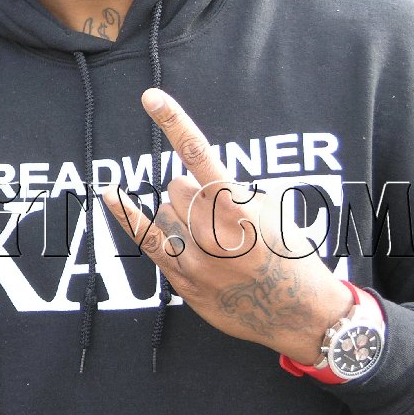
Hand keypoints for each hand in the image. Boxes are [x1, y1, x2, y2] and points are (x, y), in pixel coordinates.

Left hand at [101, 89, 352, 363]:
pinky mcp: (183, 282)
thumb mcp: (276, 213)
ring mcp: (196, 262)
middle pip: (179, 188)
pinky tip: (111, 194)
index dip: (174, 123)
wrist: (302, 318)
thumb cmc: (292, 257)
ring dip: (185, 219)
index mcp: (242, 211)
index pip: (201, 156)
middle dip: (195, 194)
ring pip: (166, 213)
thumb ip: (231, 191)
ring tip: (219, 245)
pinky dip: (128, 215)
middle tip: (224, 219)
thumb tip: (185, 182)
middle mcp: (214, 235)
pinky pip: (147, 240)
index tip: (150, 96)